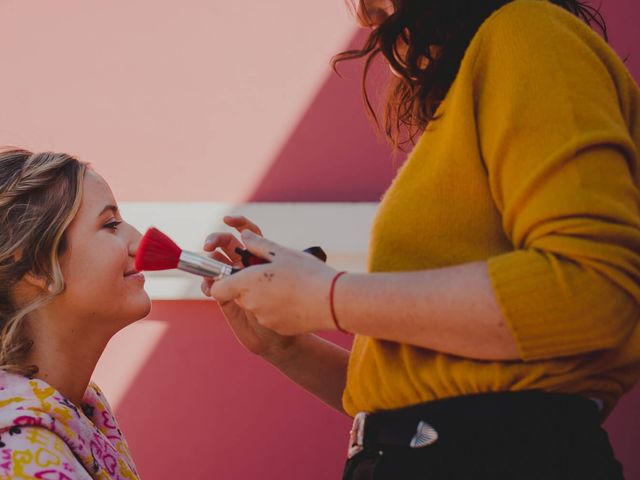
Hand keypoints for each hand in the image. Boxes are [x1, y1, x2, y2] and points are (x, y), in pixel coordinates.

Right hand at [201, 216, 296, 357]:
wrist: (280, 338)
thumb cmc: (286, 305)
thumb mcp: (279, 274)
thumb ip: (263, 252)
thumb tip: (245, 235)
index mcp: (260, 256)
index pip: (248, 233)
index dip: (238, 223)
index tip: (228, 219)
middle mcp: (246, 266)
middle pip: (226, 245)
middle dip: (215, 240)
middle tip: (209, 245)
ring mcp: (234, 281)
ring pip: (216, 264)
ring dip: (209, 262)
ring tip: (211, 270)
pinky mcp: (225, 297)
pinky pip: (212, 286)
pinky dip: (208, 283)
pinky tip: (210, 288)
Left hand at [208, 229, 339, 335]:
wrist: (332, 302)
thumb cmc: (307, 273)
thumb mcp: (282, 253)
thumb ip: (258, 245)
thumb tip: (244, 237)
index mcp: (247, 282)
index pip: (217, 288)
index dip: (222, 280)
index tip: (235, 272)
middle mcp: (251, 303)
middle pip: (239, 294)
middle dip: (249, 285)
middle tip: (270, 273)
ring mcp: (264, 317)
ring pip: (256, 305)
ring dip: (265, 295)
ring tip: (288, 284)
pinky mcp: (277, 327)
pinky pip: (271, 315)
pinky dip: (278, 307)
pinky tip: (296, 298)